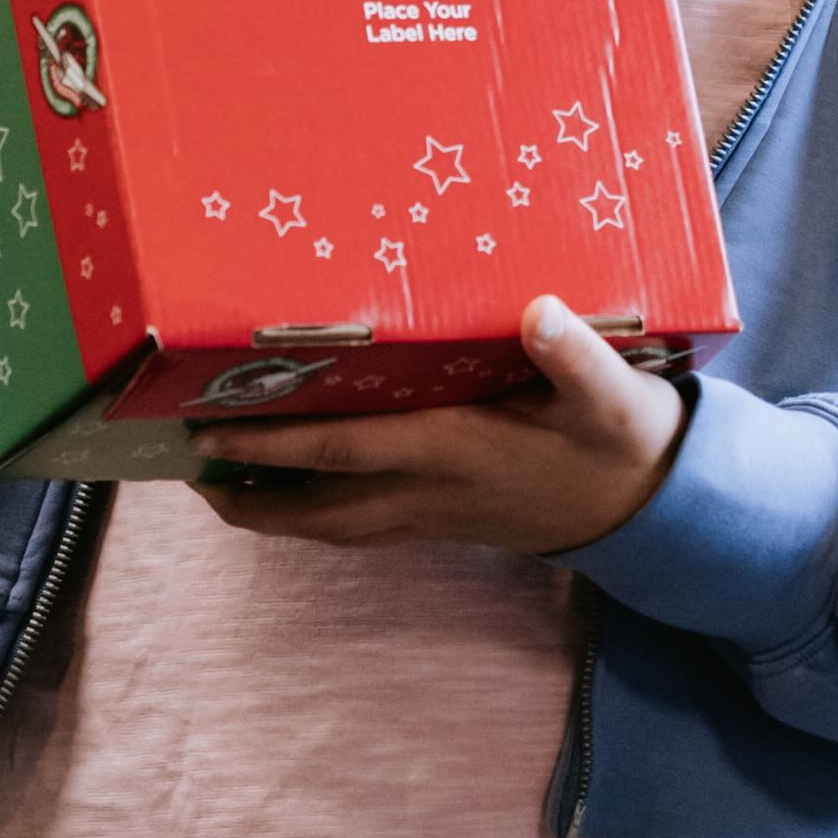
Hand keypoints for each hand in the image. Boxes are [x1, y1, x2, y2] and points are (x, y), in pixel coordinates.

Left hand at [187, 295, 688, 556]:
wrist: (651, 511)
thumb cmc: (624, 444)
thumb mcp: (612, 397)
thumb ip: (575, 356)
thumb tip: (539, 311)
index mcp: (454, 452)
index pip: (344, 450)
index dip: (272, 444)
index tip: (208, 431)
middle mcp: (431, 492)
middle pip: (314, 511)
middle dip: (246, 498)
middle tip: (186, 470)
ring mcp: (434, 515)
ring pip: (331, 526)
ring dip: (272, 511)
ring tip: (219, 483)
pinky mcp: (443, 520)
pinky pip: (357, 523)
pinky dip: (313, 511)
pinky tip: (297, 487)